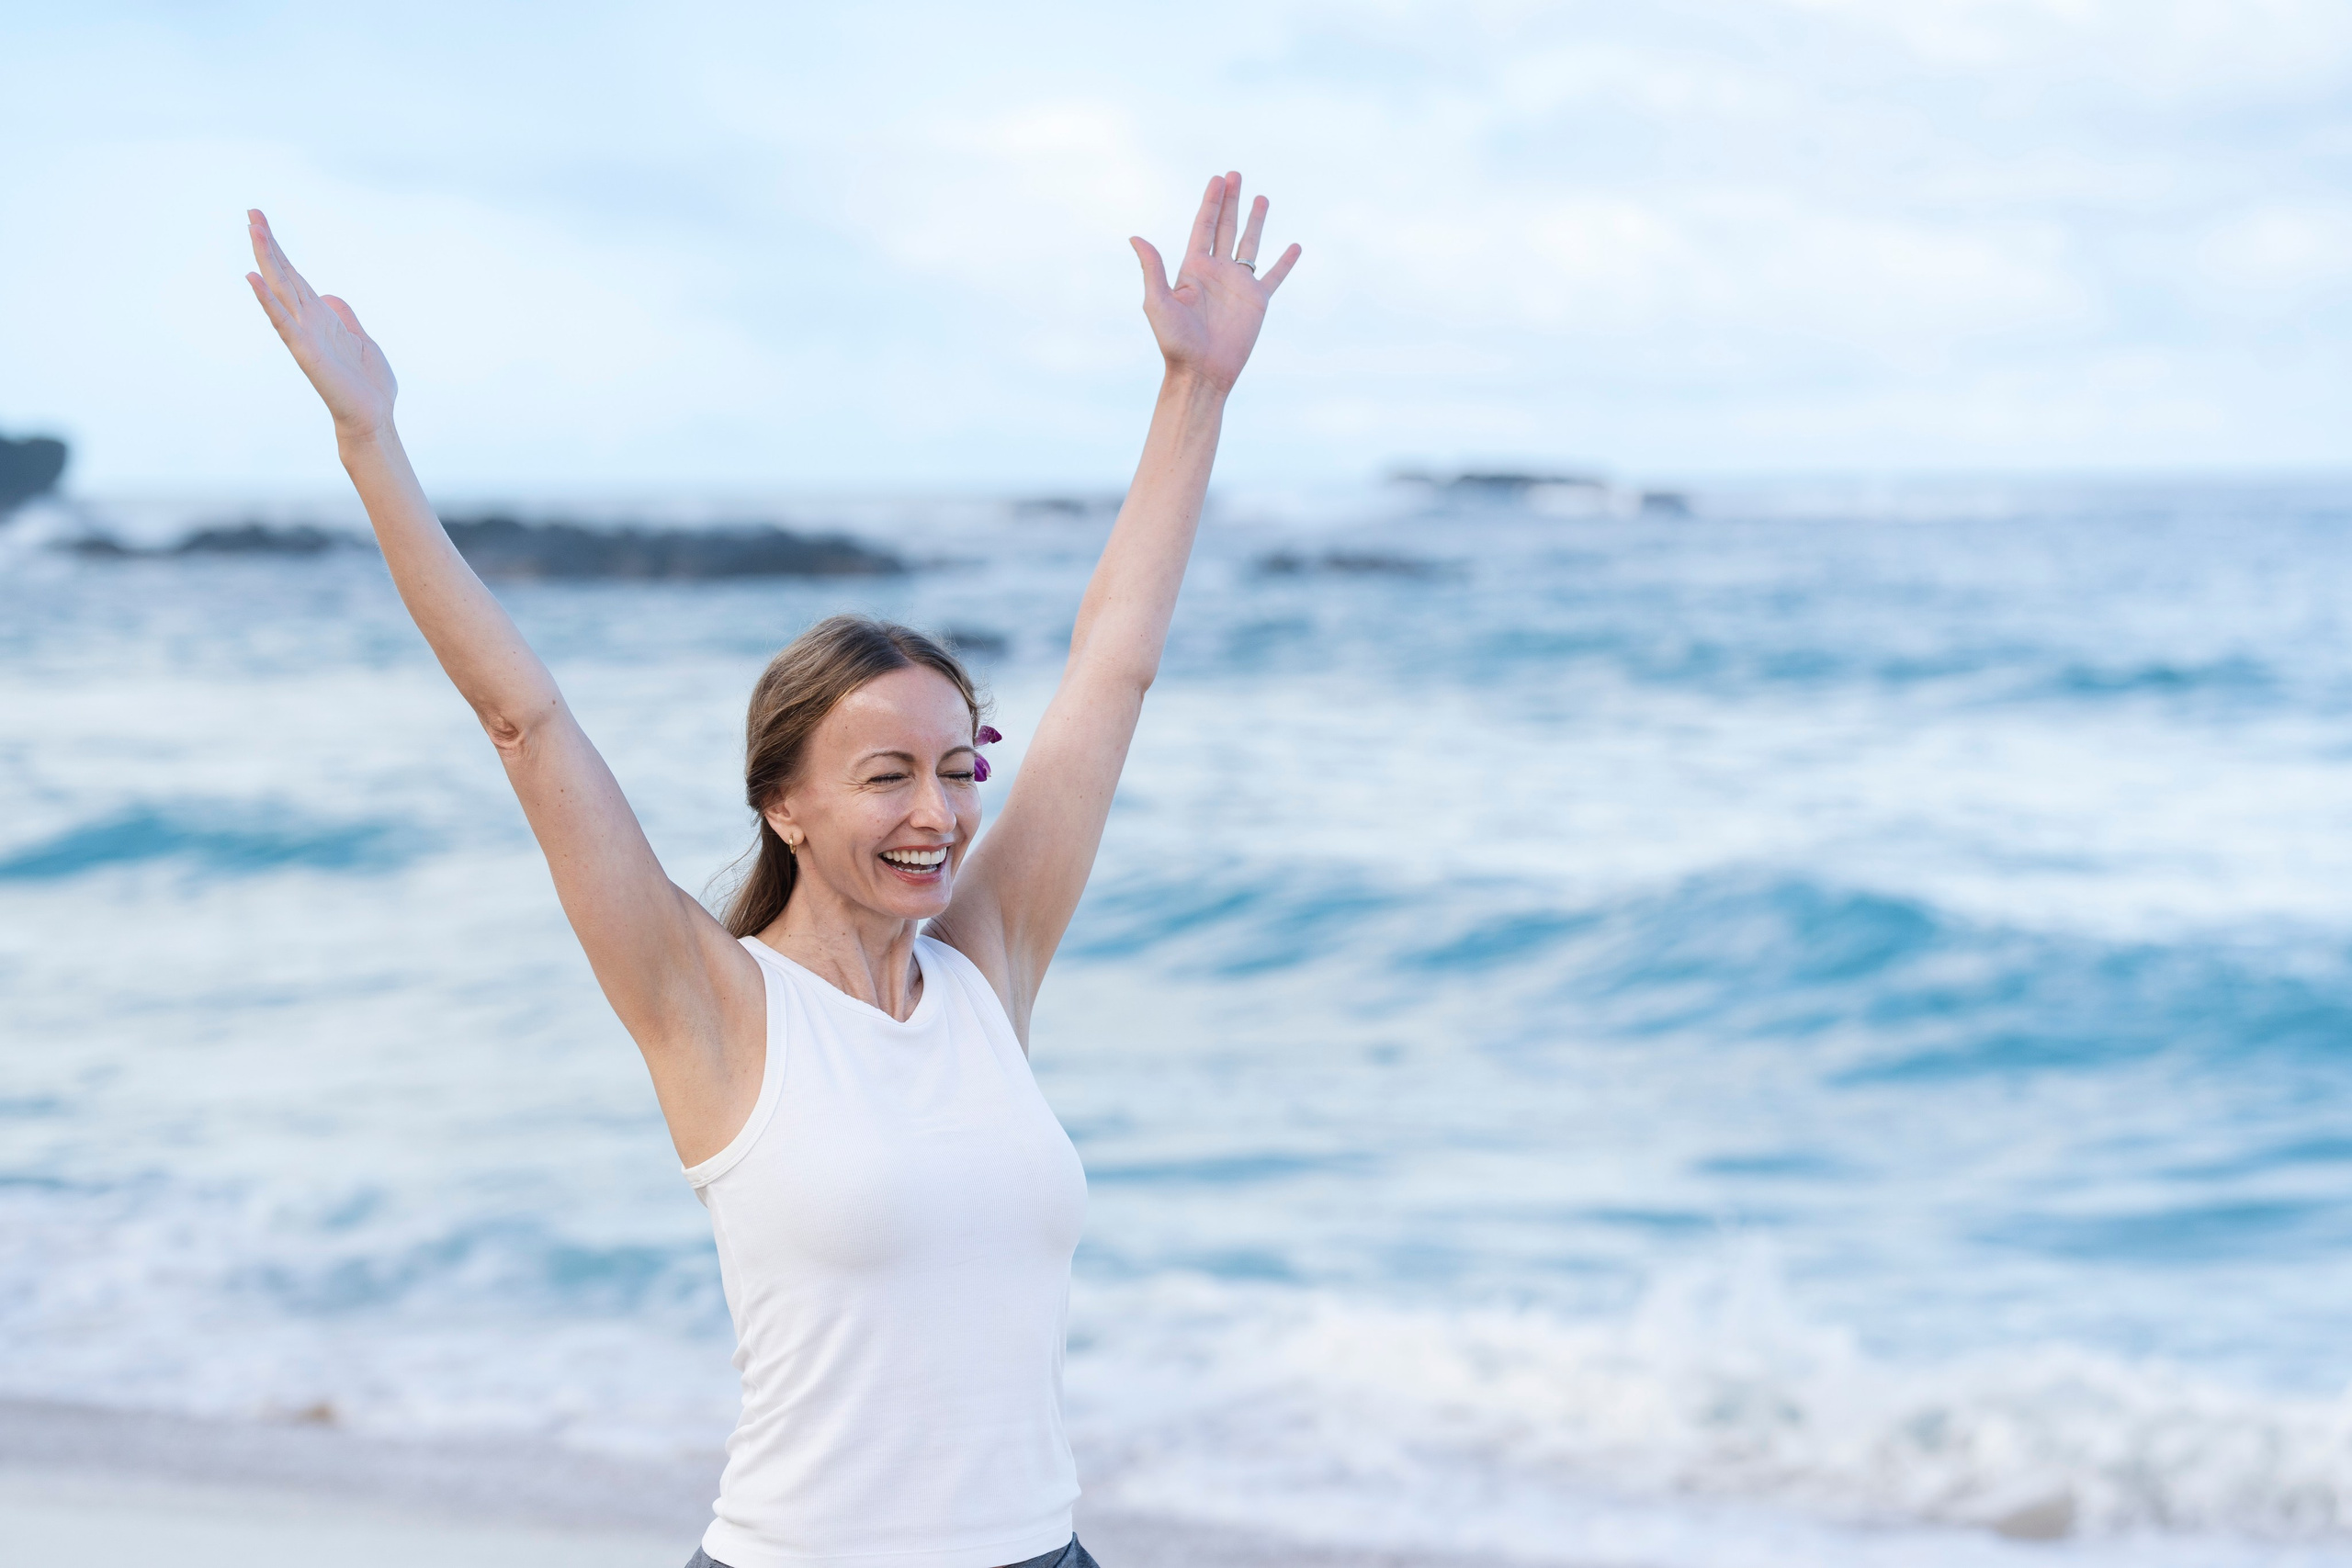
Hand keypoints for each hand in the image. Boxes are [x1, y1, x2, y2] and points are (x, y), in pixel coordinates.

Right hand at [244, 210, 397, 441]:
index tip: (262, 222)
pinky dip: (267, 301)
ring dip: (266, 259)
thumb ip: (344, 317)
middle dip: (269, 244)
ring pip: (280, 290)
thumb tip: (328, 295)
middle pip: (284, 275)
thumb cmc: (368, 386)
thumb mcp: (361, 340)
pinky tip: (252, 279)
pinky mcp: (306, 352)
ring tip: (253, 229)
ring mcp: (304, 335)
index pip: (295, 277)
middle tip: (252, 212)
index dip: (281, 251)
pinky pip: (283, 322)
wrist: (373, 417)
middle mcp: (308, 322)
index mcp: (322, 318)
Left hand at [1130, 172, 1300, 393]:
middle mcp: (1216, 272)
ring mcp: (1238, 285)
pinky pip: (1274, 276)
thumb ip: (1152, 268)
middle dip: (1230, 201)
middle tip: (1235, 175)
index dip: (1210, 203)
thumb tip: (1135, 237)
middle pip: (1225, 228)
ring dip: (1255, 221)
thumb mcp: (1158, 302)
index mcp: (1192, 269)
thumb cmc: (1175, 342)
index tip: (1217, 180)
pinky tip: (1294, 246)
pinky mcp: (1257, 301)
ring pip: (1249, 244)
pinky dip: (1285, 262)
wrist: (1200, 372)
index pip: (1203, 227)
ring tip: (1261, 197)